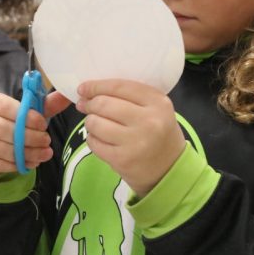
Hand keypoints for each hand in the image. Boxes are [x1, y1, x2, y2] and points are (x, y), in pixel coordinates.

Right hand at [0, 90, 71, 180]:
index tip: (43, 124)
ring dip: (27, 153)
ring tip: (43, 154)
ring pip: (1, 149)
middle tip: (46, 141)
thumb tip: (66, 96)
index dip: (27, 116)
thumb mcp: (17, 113)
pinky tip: (29, 163)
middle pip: (3, 129)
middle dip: (30, 137)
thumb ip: (40, 105)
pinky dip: (17, 164)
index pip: (4, 105)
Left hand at [76, 79, 185, 195]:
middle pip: (104, 104)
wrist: (170, 169)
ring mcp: (135, 141)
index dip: (96, 86)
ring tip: (96, 124)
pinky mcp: (123, 159)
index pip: (119, 87)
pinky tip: (100, 139)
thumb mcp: (155, 109)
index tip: (83, 89)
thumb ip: (130, 96)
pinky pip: (94, 142)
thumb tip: (89, 91)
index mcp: (158, 102)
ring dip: (90, 122)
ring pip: (96, 123)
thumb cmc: (158, 133)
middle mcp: (149, 121)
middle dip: (89, 104)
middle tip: (85, 106)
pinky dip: (92, 138)